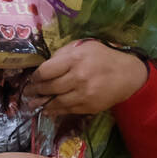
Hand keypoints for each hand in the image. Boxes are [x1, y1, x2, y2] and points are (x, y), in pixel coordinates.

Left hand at [29, 41, 149, 116]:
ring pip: (56, 102)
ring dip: (42, 103)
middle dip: (35, 90)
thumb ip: (64, 53)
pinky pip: (67, 110)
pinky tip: (47, 109)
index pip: (46, 71)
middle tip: (28, 92)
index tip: (32, 78)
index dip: (35, 76)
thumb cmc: (104, 57)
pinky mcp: (89, 107)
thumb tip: (46, 65)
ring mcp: (84, 94)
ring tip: (32, 104)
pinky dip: (55, 111)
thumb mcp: (85, 46)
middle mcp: (79, 77)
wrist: (128, 75)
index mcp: (76, 59)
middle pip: (49, 87)